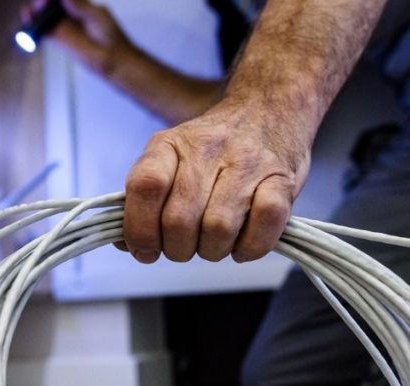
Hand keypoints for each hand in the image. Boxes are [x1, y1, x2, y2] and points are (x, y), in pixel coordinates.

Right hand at [22, 0, 134, 75]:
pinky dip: (35, 27)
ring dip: (35, 12)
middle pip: (51, 5)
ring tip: (29, 13)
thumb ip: (80, 6)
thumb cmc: (110, 37)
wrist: (113, 59)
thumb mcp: (96, 16)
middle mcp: (70, 14)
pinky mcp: (60, 40)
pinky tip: (29, 22)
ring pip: (45, 16)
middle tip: (41, 5)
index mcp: (80, 5)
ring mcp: (64, 27)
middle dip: (42, 3)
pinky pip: (44, 31)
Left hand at [121, 98, 310, 263]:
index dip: (140, 228)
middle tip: (185, 245)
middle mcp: (207, 149)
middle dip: (178, 249)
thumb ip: (143, 199)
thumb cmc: (211, 150)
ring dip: (213, 250)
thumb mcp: (168, 159)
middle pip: (180, 220)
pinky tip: (242, 243)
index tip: (145, 249)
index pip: (145, 186)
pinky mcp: (282, 180)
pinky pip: (264, 224)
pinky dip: (250, 247)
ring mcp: (248, 163)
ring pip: (219, 228)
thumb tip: (126, 244)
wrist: (267, 110)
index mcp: (169, 144)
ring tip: (214, 242)